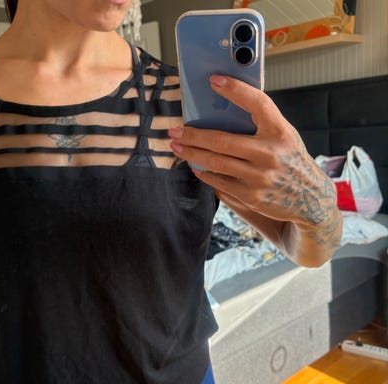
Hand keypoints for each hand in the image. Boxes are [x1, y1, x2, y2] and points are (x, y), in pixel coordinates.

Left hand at [169, 75, 337, 229]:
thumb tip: (222, 113)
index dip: (236, 90)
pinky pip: (219, 182)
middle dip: (193, 135)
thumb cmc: (291, 162)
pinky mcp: (252, 196)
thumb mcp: (285, 138)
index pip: (258, 103)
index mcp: (280, 132)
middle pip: (222, 140)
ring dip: (191, 153)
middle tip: (174, 130)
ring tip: (177, 146)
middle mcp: (270, 153)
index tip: (214, 81)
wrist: (310, 199)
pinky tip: (195, 165)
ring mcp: (260, 177)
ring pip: (216, 162)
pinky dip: (204, 172)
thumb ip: (261, 126)